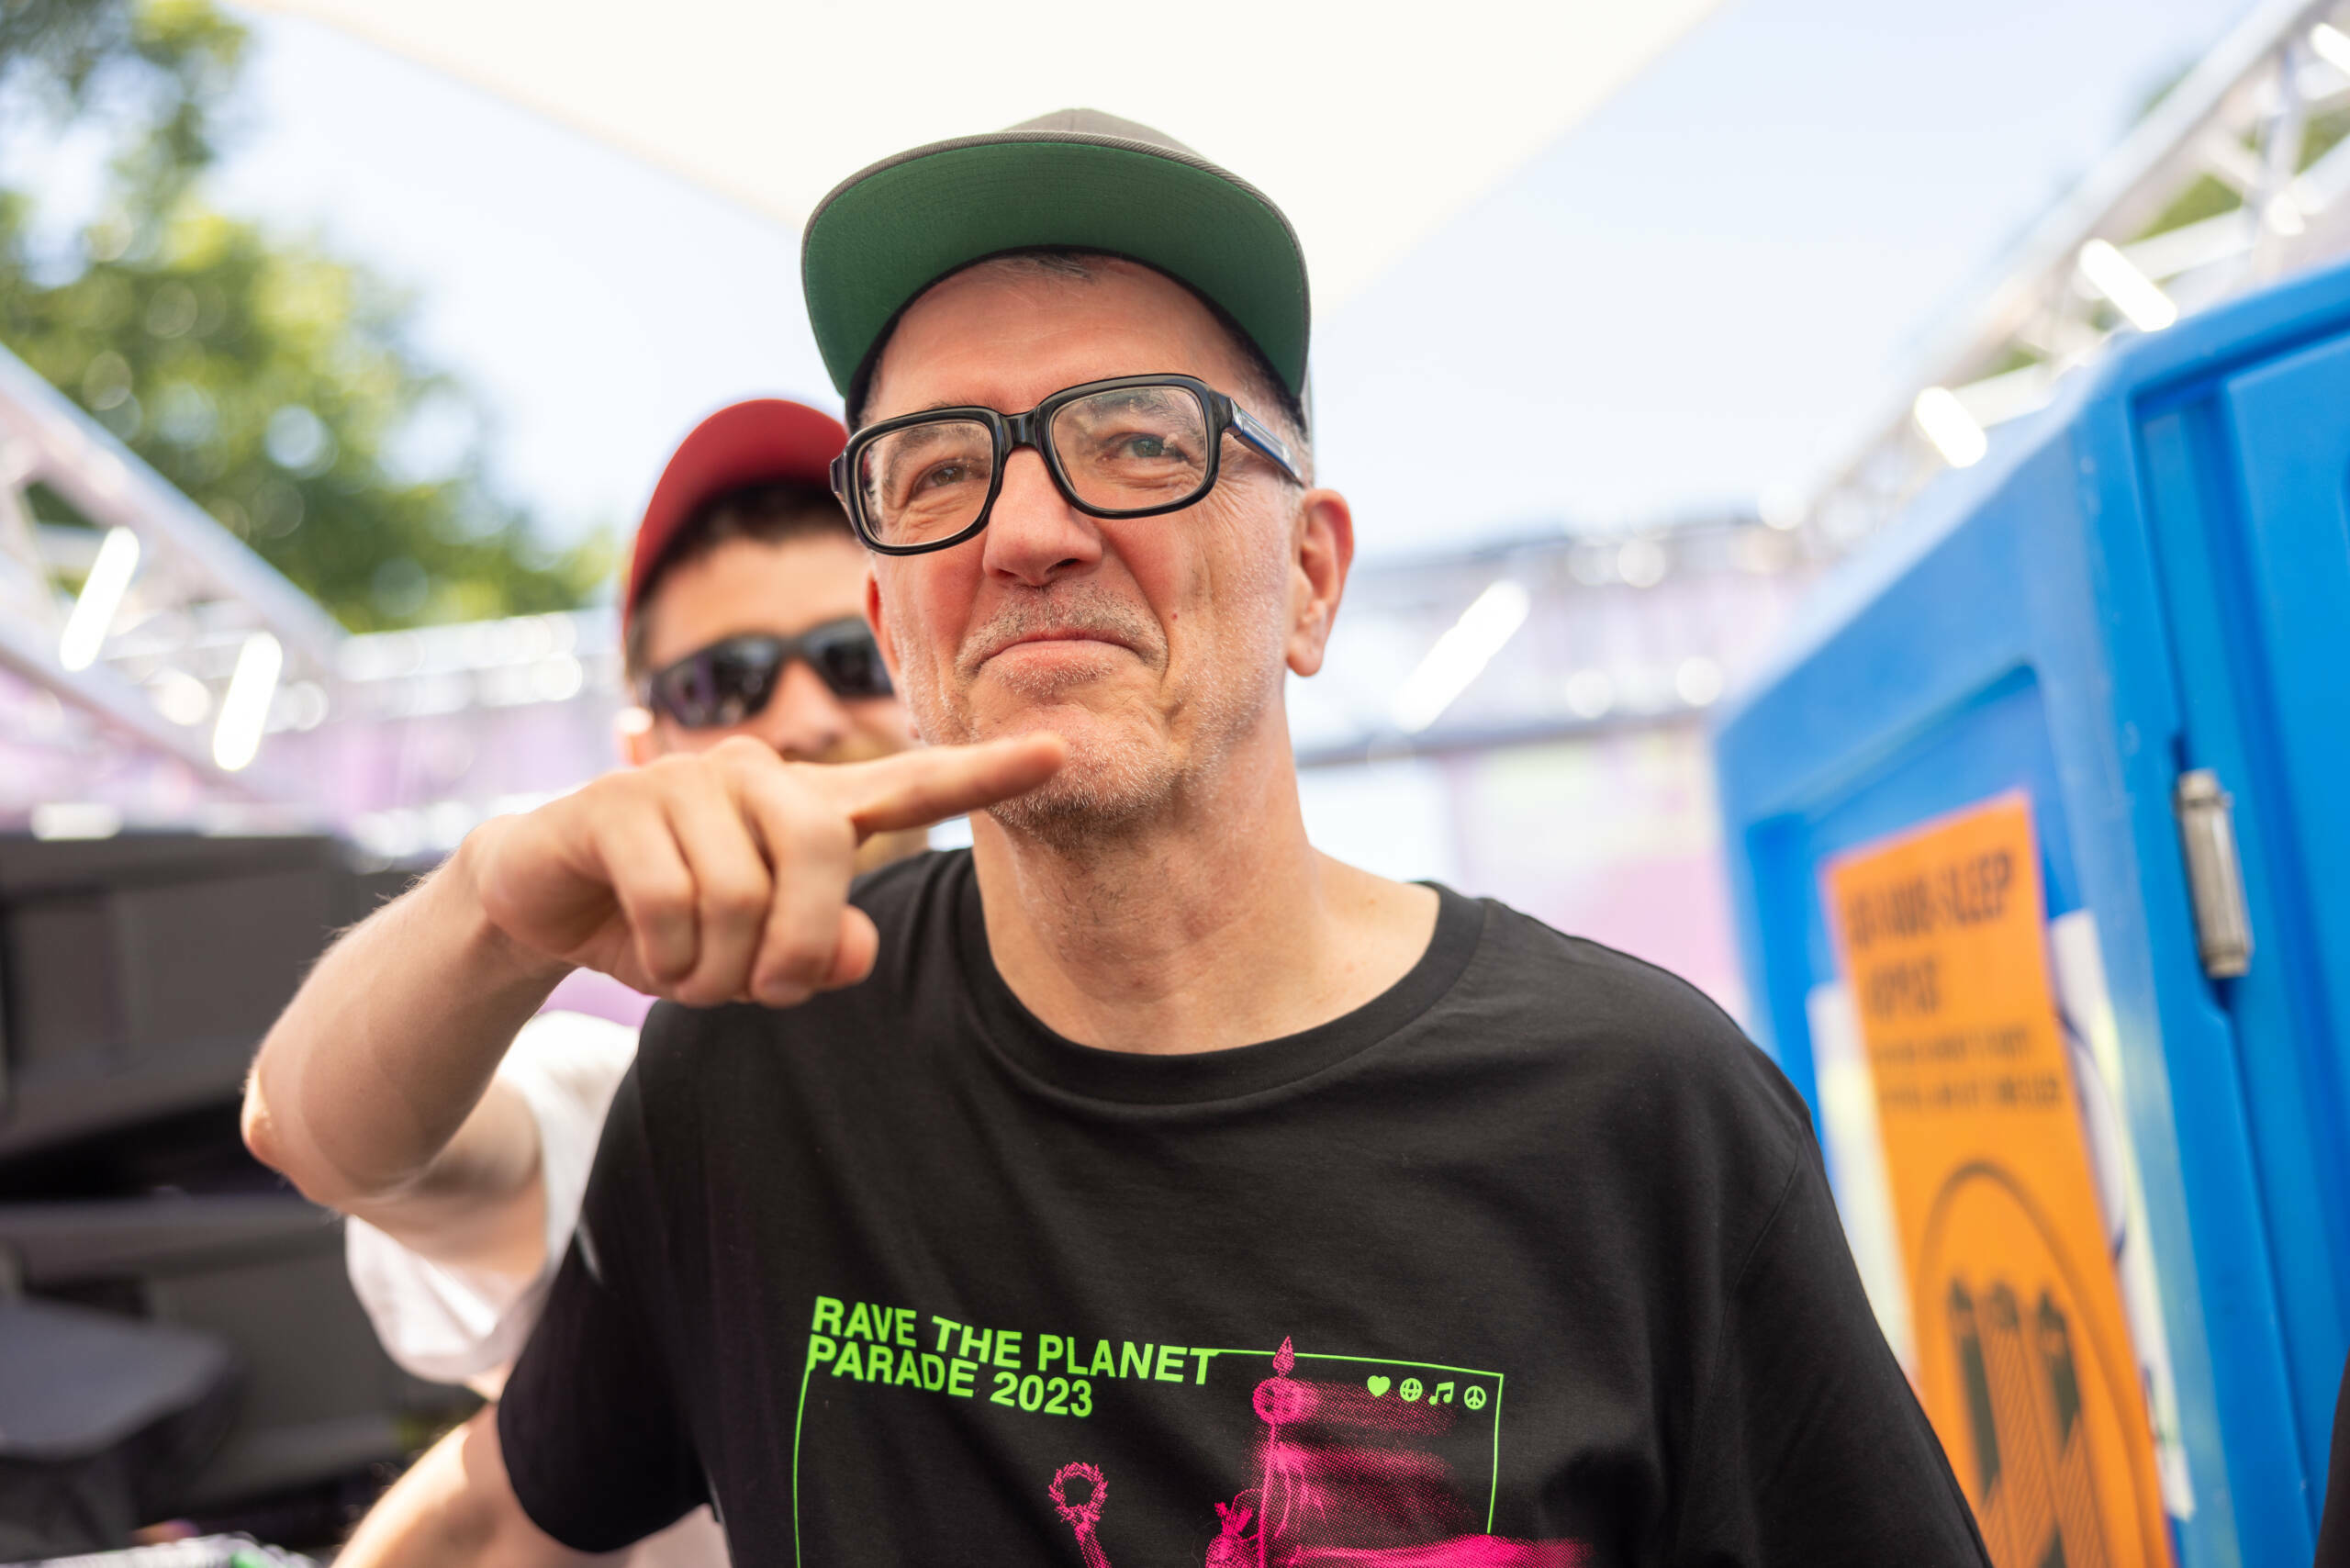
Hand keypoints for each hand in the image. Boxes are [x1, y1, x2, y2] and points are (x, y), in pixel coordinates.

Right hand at [466, 733, 1062, 1006]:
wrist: (544, 905)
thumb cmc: (674, 926)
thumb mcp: (758, 957)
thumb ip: (823, 951)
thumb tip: (856, 950)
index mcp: (811, 810)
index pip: (912, 785)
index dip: (986, 774)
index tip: (1061, 751)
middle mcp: (760, 776)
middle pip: (825, 856)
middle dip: (793, 952)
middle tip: (761, 991)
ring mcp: (687, 781)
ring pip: (742, 895)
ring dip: (715, 969)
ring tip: (691, 971)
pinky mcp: (617, 802)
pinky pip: (670, 900)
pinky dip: (665, 957)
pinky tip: (648, 955)